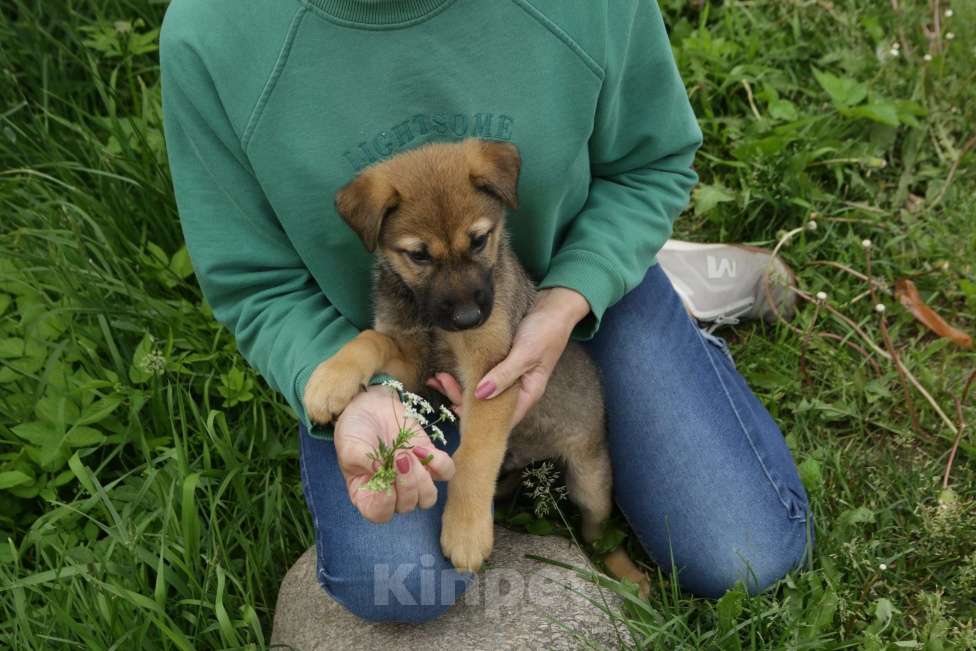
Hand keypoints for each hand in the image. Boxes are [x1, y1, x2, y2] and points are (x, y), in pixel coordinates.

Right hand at [333, 385, 454, 522]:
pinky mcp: (429, 461)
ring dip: (421, 477)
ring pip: (428, 496)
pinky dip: (439, 463)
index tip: (381, 474)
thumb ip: (362, 461)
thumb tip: (381, 470)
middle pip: (408, 505)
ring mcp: (413, 479)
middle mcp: (393, 493)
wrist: (370, 407)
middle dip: (406, 483)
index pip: (380, 513)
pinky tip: (421, 448)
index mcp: (368, 496)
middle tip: (398, 456)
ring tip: (409, 453)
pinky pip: (446, 473)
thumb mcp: (348, 446)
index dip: (384, 500)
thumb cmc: (354, 431)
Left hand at [426, 287, 589, 425]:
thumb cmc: (546, 330)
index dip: (477, 418)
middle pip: (486, 406)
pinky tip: (448, 370)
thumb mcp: (525, 353)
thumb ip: (504, 375)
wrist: (556, 304)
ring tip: (437, 377)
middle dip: (460, 399)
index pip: (501, 417)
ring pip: (480, 390)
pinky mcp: (501, 363)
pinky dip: (464, 373)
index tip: (453, 407)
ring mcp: (509, 376)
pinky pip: (480, 375)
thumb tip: (480, 395)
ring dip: (459, 386)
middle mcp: (517, 389)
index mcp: (527, 393)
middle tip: (438, 383)